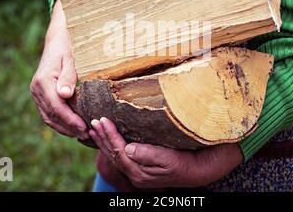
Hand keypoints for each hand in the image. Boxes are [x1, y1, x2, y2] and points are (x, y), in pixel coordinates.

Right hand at [30, 0, 87, 138]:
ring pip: (48, 117)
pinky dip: (60, 123)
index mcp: (43, 81)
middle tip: (87, 135)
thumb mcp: (71, 59)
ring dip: (64, 128)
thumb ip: (68, 77)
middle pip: (51, 116)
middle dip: (69, 128)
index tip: (84, 128)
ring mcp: (36, 93)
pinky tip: (74, 127)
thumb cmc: (67, 47)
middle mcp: (36, 89)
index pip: (56, 107)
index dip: (70, 120)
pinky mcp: (40, 95)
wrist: (57, 39)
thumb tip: (65, 95)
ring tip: (82, 134)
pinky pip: (48, 113)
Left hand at [89, 117, 242, 188]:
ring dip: (104, 141)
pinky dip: (113, 144)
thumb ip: (149, 155)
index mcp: (141, 172)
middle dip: (102, 138)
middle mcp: (137, 174)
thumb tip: (129, 148)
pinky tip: (108, 138)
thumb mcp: (171, 159)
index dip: (109, 135)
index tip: (101, 120)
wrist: (200, 169)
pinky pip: (122, 155)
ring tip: (93, 129)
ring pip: (115, 155)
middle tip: (92, 122)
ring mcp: (138, 171)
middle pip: (113, 154)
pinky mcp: (142, 166)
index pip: (119, 151)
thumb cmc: (187, 161)